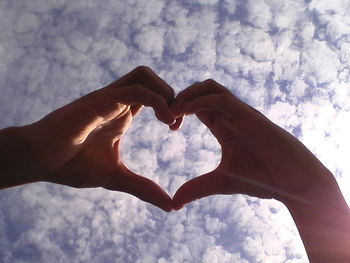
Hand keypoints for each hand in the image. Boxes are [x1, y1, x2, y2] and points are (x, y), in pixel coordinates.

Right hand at [20, 66, 179, 210]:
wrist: (40, 160)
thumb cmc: (72, 165)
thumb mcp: (116, 178)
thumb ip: (143, 188)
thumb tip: (170, 206)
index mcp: (122, 114)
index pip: (152, 95)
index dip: (170, 106)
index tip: (175, 129)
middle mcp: (117, 102)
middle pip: (151, 79)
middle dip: (173, 95)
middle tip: (177, 122)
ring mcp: (109, 98)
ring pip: (145, 76)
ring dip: (166, 93)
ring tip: (172, 120)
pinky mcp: (101, 100)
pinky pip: (136, 89)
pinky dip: (157, 100)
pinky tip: (166, 120)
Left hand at [172, 79, 333, 208]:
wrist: (294, 181)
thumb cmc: (263, 179)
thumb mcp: (221, 182)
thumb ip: (198, 187)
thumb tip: (174, 202)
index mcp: (223, 126)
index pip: (197, 106)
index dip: (179, 110)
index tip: (169, 127)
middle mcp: (230, 115)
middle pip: (200, 90)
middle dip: (179, 98)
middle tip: (166, 116)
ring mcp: (239, 113)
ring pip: (209, 87)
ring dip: (188, 95)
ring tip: (174, 112)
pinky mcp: (248, 116)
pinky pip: (221, 98)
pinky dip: (200, 101)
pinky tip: (185, 113)